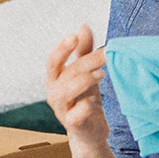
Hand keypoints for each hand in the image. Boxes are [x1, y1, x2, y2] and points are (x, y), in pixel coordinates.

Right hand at [43, 24, 107, 148]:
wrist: (90, 131)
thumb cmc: (86, 98)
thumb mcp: (86, 73)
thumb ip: (84, 51)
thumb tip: (83, 26)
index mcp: (55, 79)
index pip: (53, 61)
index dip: (62, 49)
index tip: (74, 37)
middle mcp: (54, 93)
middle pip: (65, 73)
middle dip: (85, 61)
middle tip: (105, 54)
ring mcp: (62, 110)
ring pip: (65, 92)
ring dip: (84, 80)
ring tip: (101, 74)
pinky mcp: (74, 125)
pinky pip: (74, 116)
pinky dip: (83, 107)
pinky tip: (93, 101)